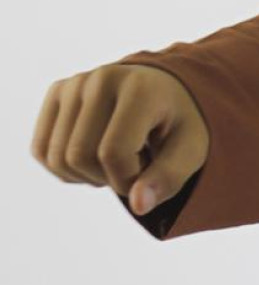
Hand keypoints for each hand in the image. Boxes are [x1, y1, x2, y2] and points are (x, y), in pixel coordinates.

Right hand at [30, 63, 209, 215]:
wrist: (167, 89)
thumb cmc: (180, 123)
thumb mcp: (190, 150)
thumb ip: (168, 178)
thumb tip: (138, 206)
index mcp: (138, 88)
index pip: (113, 153)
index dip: (128, 180)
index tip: (149, 175)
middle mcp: (100, 78)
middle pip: (78, 156)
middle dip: (108, 178)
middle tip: (136, 166)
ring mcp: (74, 83)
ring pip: (57, 158)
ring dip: (88, 175)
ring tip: (117, 159)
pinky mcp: (57, 92)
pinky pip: (41, 151)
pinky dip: (66, 169)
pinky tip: (95, 157)